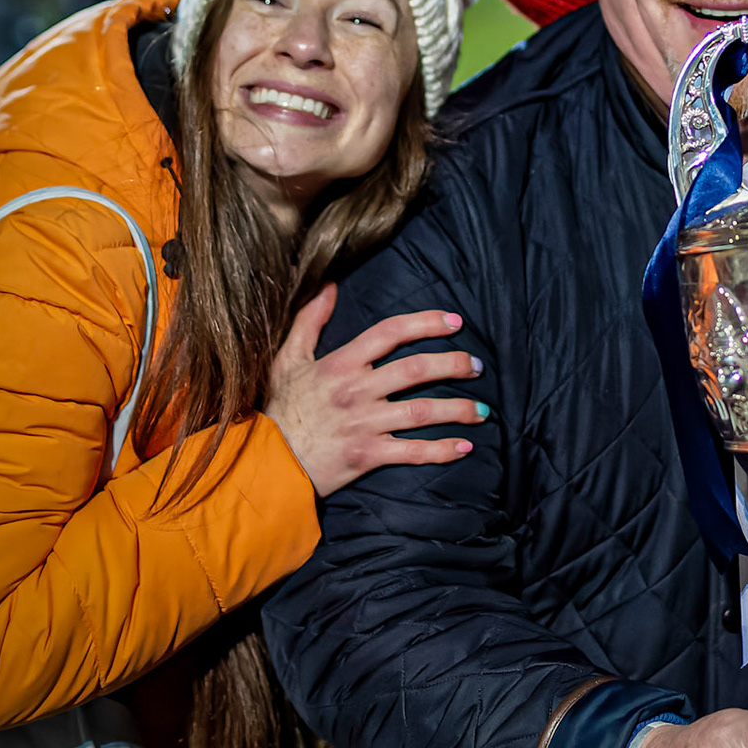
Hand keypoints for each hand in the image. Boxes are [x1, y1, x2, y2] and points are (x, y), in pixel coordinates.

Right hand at [266, 285, 482, 495]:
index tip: (455, 322)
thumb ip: (309, 321)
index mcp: (341, 364)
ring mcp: (364, 424)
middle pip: (417, 369)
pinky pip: (412, 452)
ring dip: (458, 409)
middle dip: (454, 364)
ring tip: (482, 409)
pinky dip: (442, 450)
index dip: (426, 323)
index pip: (391, 332)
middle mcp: (356, 391)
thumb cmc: (280, 409)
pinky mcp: (367, 456)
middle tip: (477, 366)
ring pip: (422, 411)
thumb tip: (328, 284)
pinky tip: (465, 446)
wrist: (265, 463)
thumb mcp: (288, 360)